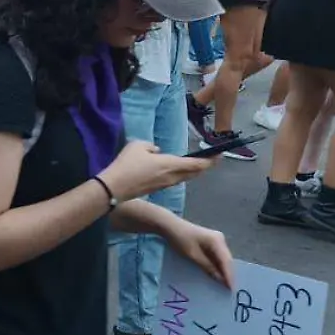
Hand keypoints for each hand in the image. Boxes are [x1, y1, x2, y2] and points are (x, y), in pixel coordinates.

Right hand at [98, 141, 213, 201]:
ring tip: (195, 163)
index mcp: (171, 165)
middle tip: (211, 159)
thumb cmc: (127, 164)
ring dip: (192, 171)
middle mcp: (172, 177)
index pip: (197, 164)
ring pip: (184, 177)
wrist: (115, 187)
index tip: (219, 155)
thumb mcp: (138, 146)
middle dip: (204, 166)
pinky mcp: (157, 189)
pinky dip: (179, 174)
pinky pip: (174, 180)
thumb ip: (151, 146)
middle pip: (194, 173)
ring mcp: (165, 185)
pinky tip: (173, 168)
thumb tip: (156, 151)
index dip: (210, 160)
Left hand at [163, 218, 233, 289]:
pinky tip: (217, 274)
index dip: (229, 275)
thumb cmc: (180, 240)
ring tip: (225, 285)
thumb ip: (207, 267)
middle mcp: (220, 239)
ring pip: (223, 258)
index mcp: (217, 241)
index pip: (226, 261)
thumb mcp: (193, 255)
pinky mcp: (211, 242)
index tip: (231, 289)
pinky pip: (217, 256)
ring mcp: (217, 240)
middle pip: (227, 259)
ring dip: (224, 270)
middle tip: (229, 290)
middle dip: (228, 274)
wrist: (170, 226)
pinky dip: (218, 265)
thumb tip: (220, 278)